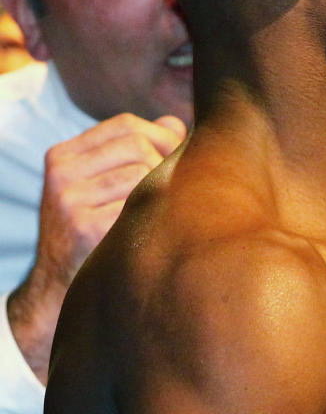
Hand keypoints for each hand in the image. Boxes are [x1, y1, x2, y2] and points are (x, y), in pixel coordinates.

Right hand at [7, 112, 186, 383]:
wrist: (59, 288)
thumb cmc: (93, 232)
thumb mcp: (101, 186)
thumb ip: (135, 151)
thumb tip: (175, 124)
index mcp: (63, 155)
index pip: (125, 125)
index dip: (160, 137)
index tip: (178, 158)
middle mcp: (61, 172)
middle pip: (138, 144)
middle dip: (166, 163)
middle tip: (176, 191)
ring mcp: (69, 200)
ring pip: (142, 173)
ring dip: (163, 193)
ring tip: (161, 214)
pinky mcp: (84, 227)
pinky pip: (139, 205)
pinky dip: (153, 216)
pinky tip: (151, 231)